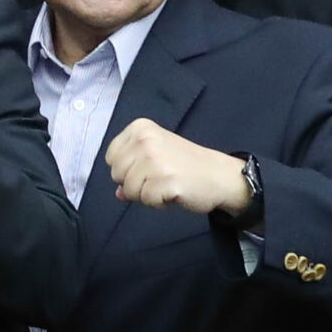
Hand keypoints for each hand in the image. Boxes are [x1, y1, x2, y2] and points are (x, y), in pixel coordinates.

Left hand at [102, 119, 251, 215]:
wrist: (220, 175)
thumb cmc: (185, 165)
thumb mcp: (155, 156)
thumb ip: (131, 168)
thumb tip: (118, 193)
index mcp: (140, 128)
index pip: (111, 157)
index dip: (126, 169)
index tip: (148, 167)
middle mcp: (145, 140)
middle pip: (116, 174)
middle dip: (133, 183)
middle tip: (159, 178)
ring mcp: (155, 160)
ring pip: (128, 190)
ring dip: (146, 194)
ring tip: (166, 184)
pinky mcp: (166, 181)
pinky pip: (146, 201)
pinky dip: (158, 203)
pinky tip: (173, 192)